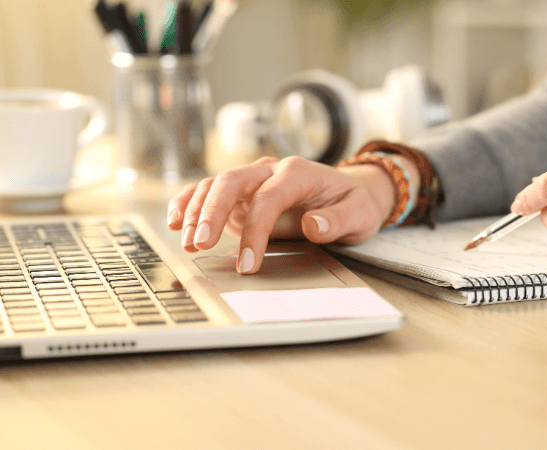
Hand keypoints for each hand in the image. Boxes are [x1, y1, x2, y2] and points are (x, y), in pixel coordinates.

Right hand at [167, 156, 400, 273]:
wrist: (349, 194)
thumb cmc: (354, 204)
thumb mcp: (359, 214)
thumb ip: (337, 221)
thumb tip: (312, 226)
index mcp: (298, 172)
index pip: (269, 198)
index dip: (255, 230)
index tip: (248, 263)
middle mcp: (271, 171)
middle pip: (232, 181)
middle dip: (212, 211)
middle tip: (200, 243)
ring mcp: (254, 181)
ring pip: (216, 185)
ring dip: (197, 211)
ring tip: (187, 240)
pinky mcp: (243, 195)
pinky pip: (210, 193)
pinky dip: (191, 203)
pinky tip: (176, 220)